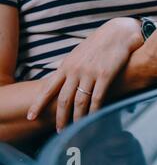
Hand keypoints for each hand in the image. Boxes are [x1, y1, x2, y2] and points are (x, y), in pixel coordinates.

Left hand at [27, 18, 142, 131]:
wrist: (118, 33)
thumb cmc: (99, 44)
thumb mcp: (78, 53)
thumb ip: (69, 67)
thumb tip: (60, 78)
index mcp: (66, 65)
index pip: (48, 88)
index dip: (38, 104)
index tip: (31, 116)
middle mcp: (75, 70)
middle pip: (63, 99)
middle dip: (60, 117)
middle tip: (59, 131)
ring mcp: (90, 73)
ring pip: (79, 102)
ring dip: (76, 118)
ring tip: (76, 130)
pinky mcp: (105, 75)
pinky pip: (97, 98)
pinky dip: (94, 111)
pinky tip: (93, 120)